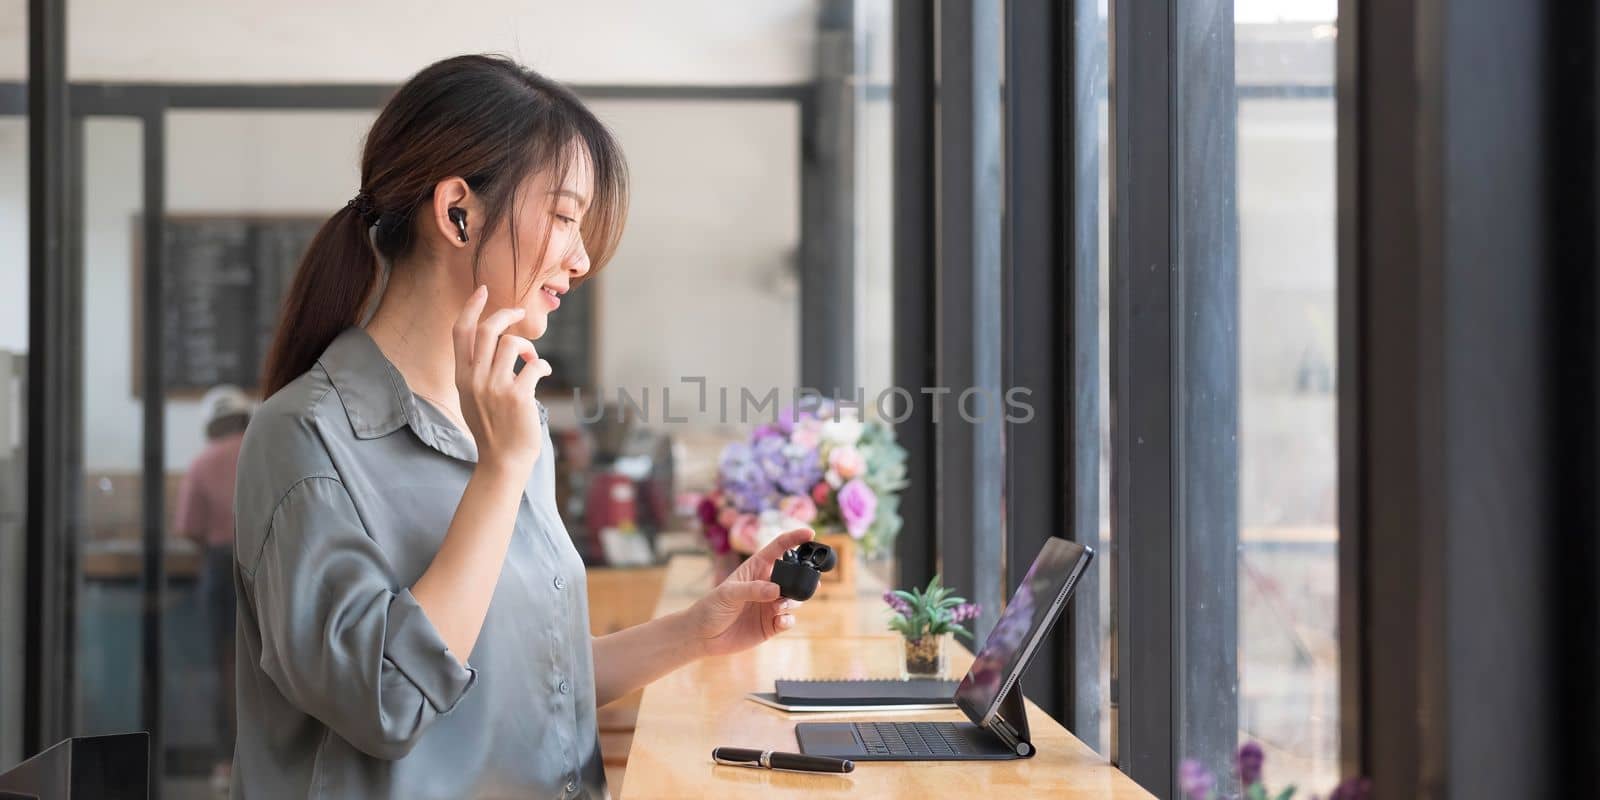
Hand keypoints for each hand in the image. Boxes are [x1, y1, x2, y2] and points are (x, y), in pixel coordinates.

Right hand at [451, 285, 550, 471]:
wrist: (503, 462)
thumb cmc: (493, 430)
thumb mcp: (472, 398)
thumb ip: (477, 372)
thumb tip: (496, 345)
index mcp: (462, 377)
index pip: (460, 332)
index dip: (471, 307)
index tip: (482, 290)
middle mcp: (475, 379)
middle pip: (487, 329)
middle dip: (505, 315)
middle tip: (518, 313)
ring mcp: (495, 387)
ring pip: (513, 343)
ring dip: (528, 347)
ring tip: (531, 361)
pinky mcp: (518, 396)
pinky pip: (534, 365)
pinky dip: (541, 365)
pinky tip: (541, 373)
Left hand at [686, 528, 814, 657]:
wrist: (703, 636)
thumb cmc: (711, 607)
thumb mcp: (728, 593)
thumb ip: (753, 589)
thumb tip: (777, 590)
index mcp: (756, 568)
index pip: (779, 548)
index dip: (794, 538)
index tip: (810, 533)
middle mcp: (767, 584)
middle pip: (793, 575)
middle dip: (802, 577)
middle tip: (801, 583)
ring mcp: (770, 605)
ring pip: (795, 598)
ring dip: (793, 601)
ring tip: (779, 606)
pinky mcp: (771, 624)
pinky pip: (789, 620)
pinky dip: (788, 620)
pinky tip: (780, 621)